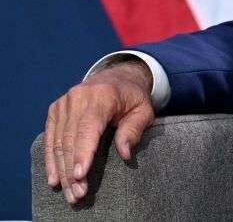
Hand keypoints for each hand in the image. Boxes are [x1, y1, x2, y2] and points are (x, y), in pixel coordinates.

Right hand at [44, 59, 154, 204]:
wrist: (117, 77)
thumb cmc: (133, 97)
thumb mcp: (143, 110)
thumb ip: (134, 130)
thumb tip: (125, 154)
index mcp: (102, 95)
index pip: (88, 129)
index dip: (83, 154)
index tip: (80, 176)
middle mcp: (78, 97)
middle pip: (70, 140)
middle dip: (72, 170)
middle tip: (78, 194)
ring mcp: (64, 103)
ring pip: (58, 142)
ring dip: (61, 170)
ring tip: (69, 192)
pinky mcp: (55, 110)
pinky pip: (50, 138)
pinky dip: (51, 160)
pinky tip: (54, 178)